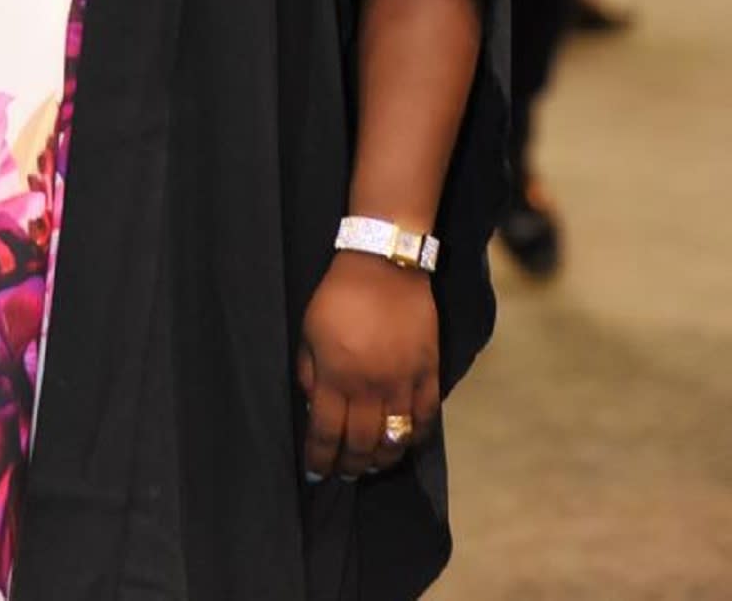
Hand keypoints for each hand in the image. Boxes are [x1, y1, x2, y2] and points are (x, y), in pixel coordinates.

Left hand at [297, 252, 439, 481]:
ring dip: (382, 459)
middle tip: (345, 474)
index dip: (320, 459)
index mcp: (336, 376)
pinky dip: (415, 437)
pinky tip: (404, 442)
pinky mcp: (428, 372)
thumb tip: (313, 406)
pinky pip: (426, 418)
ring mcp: (402, 381)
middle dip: (350, 466)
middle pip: (360, 444)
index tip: (316, 472)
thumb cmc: (339, 294)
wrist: (384, 263)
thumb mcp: (309, 330)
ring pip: (395, 439)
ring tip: (372, 464)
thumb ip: (308, 371)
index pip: (326, 433)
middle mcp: (370, 386)